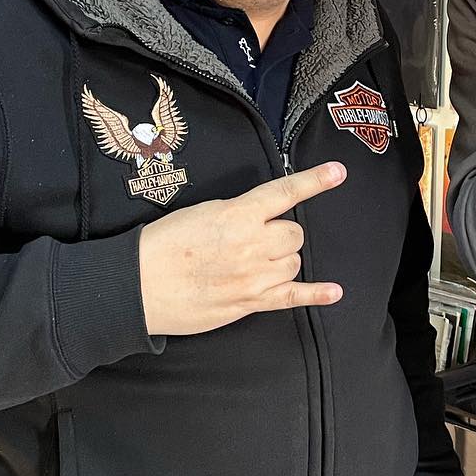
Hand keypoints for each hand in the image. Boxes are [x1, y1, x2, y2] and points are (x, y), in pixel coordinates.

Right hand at [138, 162, 345, 336]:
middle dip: (280, 233)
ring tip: (251, 261)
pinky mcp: (248, 303)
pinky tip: (334, 292)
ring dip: (281, 259)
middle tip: (253, 238)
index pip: (285, 192)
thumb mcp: (204, 211)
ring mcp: (254, 277)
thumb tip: (259, 216)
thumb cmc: (164, 244)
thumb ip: (238, 212)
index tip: (337, 172)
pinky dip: (316, 295)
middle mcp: (253, 244)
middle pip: (293, 233)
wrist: (138, 286)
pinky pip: (291, 298)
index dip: (314, 180)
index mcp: (239, 214)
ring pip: (293, 261)